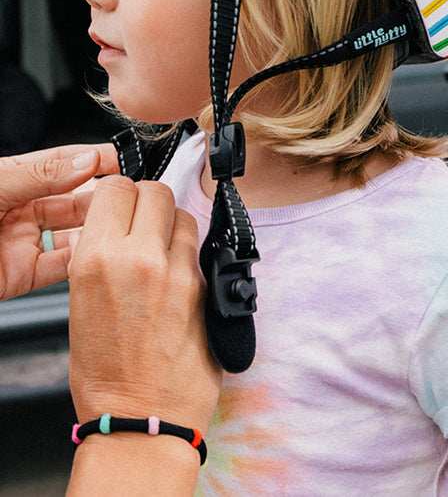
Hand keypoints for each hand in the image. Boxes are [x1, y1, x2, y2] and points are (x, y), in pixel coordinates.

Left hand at [0, 144, 118, 299]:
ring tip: (125, 225)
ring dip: (99, 230)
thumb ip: (40, 175)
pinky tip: (100, 254)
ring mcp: (19, 242)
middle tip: (136, 195)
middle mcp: (19, 208)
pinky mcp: (17, 276)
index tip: (129, 159)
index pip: (65, 163)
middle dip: (106, 196)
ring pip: (72, 234)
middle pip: (74, 198)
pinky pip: (58, 269)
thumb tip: (86, 161)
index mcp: (12, 179)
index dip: (97, 159)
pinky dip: (82, 263)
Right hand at [68, 176, 221, 433]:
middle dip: (149, 202)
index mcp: (96, 259)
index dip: (120, 193)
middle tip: (145, 223)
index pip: (115, 188)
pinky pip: (199, 250)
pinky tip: (180, 278)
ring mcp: (176, 270)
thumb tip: (116, 225)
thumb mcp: (82, 303)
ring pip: (183, 215)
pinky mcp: (206, 287)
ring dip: (174, 227)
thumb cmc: (107, 373)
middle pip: (155, 191)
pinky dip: (190, 255)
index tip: (122, 204)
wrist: (142, 419)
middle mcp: (138, 257)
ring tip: (164, 253)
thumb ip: (101, 254)